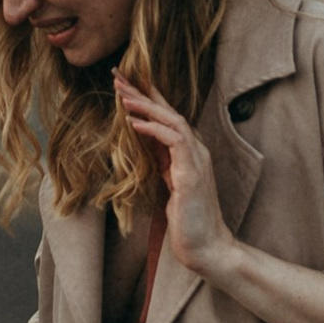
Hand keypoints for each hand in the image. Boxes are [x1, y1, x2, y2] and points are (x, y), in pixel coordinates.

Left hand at [113, 72, 323, 322]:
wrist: (206, 248)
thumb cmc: (188, 221)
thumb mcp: (168, 184)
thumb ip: (160, 161)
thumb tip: (142, 141)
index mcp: (189, 152)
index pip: (167, 117)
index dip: (147, 98)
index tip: (124, 83)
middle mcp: (196, 150)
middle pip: (168, 111)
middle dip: (142, 91)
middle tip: (117, 74)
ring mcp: (197, 160)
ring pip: (171, 119)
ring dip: (144, 104)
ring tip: (120, 93)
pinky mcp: (192, 173)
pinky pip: (173, 139)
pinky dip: (152, 128)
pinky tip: (133, 122)